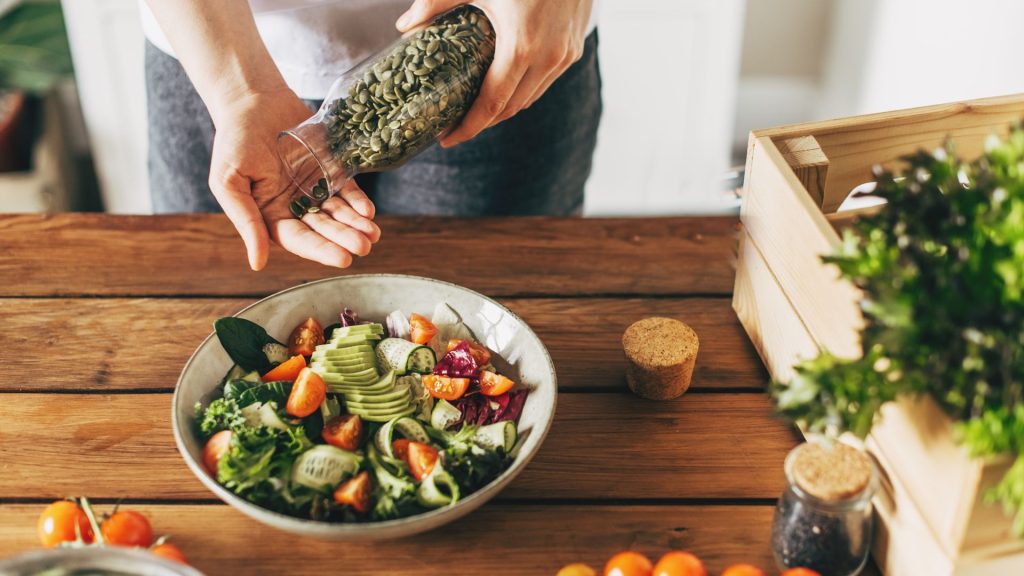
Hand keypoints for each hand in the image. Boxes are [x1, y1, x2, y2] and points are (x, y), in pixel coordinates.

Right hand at [207, 88, 380, 269]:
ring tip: (373, 234)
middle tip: (364, 247)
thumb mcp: (229, 182)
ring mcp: (314, 188)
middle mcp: (294, 206)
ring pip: (338, 212)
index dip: (320, 249)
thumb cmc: (234, 140)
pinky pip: (346, 189)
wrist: (252, 99)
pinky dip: (358, 201)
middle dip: (343, 238)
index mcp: (269, 215)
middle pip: (322, 229)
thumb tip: (258, 264)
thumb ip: (246, 222)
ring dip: (355, 224)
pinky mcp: (329, 169)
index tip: (342, 259)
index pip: (298, 239)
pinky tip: (368, 211)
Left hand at [396, 0, 593, 147]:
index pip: (492, 105)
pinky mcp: (575, 45)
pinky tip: (505, 82)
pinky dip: (524, 88)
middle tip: (455, 124)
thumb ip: (436, 3)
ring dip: (505, 107)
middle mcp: (549, 58)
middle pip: (512, 108)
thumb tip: (405, 26)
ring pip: (532, 96)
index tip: (447, 139)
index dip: (469, 127)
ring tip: (477, 108)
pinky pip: (547, 80)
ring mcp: (566, 53)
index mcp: (522, 47)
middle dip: (483, 122)